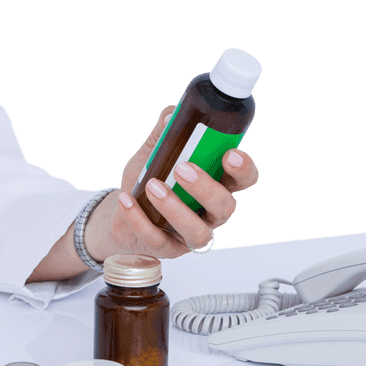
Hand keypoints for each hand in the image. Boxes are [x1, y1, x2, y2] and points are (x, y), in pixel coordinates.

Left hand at [86, 105, 259, 261]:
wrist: (121, 208)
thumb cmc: (149, 178)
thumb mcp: (154, 151)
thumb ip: (165, 132)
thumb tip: (172, 115)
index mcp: (217, 184)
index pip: (243, 179)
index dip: (243, 169)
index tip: (229, 154)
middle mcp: (210, 212)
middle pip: (225, 206)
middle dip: (206, 187)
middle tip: (182, 168)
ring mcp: (190, 234)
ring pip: (197, 232)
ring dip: (175, 208)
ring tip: (152, 186)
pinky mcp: (168, 250)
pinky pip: (158, 241)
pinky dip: (140, 220)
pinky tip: (127, 199)